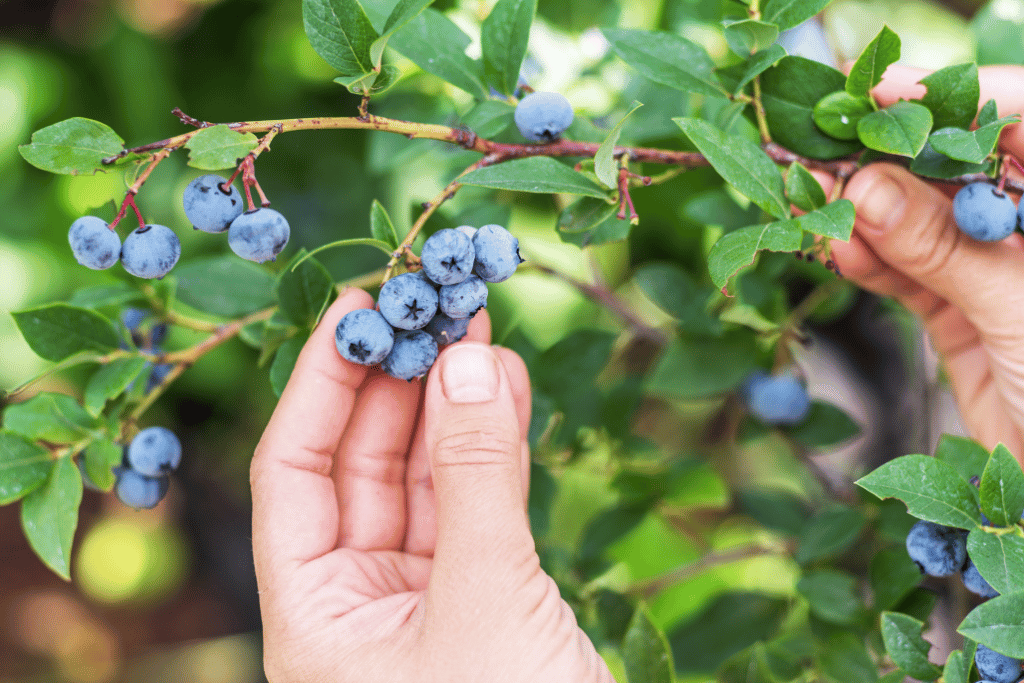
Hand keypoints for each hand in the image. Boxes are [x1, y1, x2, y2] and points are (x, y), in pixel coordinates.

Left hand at [250, 288, 612, 681]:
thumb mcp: (487, 603)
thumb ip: (477, 479)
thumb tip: (467, 359)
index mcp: (313, 618)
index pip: (291, 472)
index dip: (320, 382)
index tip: (359, 307)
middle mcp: (355, 605)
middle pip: (359, 463)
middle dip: (397, 379)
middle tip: (433, 300)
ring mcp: (421, 602)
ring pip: (424, 479)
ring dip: (450, 403)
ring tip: (476, 325)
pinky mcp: (483, 602)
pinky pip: (476, 507)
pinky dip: (493, 448)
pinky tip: (507, 388)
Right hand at [828, 65, 1023, 460]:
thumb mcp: (1017, 309)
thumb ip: (940, 249)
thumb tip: (866, 189)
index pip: (1023, 122)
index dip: (955, 100)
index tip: (884, 91)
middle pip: (959, 170)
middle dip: (892, 158)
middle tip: (826, 148)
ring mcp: (997, 272)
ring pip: (922, 223)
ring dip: (866, 213)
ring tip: (813, 200)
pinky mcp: (961, 315)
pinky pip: (907, 275)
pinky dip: (869, 263)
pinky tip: (837, 248)